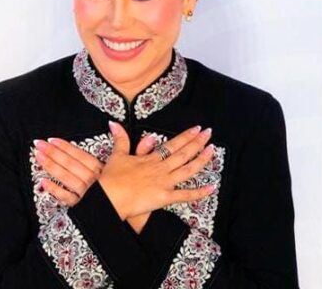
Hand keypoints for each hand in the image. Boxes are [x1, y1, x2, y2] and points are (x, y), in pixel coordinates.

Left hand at [34, 132, 160, 207]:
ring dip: (50, 166)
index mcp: (104, 170)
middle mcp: (94, 180)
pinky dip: (55, 191)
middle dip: (52, 153)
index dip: (66, 146)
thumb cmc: (140, 195)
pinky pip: (68, 198)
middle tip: (37, 144)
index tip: (52, 139)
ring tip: (37, 157)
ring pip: (66, 177)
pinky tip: (43, 183)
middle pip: (70, 163)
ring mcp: (88, 194)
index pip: (81, 155)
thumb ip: (141, 151)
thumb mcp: (141, 170)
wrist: (140, 219)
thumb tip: (150, 137)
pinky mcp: (86, 208)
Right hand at [99, 121, 215, 220]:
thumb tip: (113, 123)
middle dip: (198, 142)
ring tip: (212, 151)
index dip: (186, 136)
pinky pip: (186, 195)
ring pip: (188, 170)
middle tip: (209, 133)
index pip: (172, 144)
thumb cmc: (111, 179)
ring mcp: (164, 183)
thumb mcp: (116, 156)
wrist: (109, 197)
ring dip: (202, 160)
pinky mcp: (164, 198)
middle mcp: (160, 169)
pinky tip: (212, 187)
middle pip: (183, 153)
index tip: (196, 129)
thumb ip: (120, 139)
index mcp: (150, 159)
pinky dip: (200, 192)